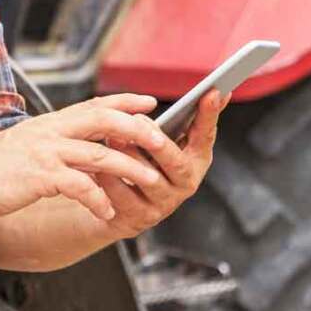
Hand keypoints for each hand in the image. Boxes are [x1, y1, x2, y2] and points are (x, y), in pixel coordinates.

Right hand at [0, 94, 172, 224]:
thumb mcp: (27, 145)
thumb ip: (56, 142)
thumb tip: (84, 146)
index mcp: (50, 123)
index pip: (94, 104)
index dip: (124, 102)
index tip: (150, 103)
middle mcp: (50, 132)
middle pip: (104, 121)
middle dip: (137, 130)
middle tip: (161, 141)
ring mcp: (45, 153)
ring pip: (100, 155)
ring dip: (129, 169)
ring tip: (150, 180)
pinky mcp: (40, 177)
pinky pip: (80, 186)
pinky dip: (98, 199)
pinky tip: (108, 211)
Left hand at [94, 90, 226, 238]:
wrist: (114, 205)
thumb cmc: (140, 162)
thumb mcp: (155, 141)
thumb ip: (174, 120)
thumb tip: (207, 91)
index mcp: (195, 160)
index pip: (206, 135)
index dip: (210, 115)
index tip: (212, 91)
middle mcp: (185, 184)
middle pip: (178, 164)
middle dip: (159, 143)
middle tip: (141, 122)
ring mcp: (164, 204)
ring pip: (149, 180)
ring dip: (130, 157)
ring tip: (112, 138)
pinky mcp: (140, 219)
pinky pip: (123, 197)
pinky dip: (110, 180)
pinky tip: (98, 166)